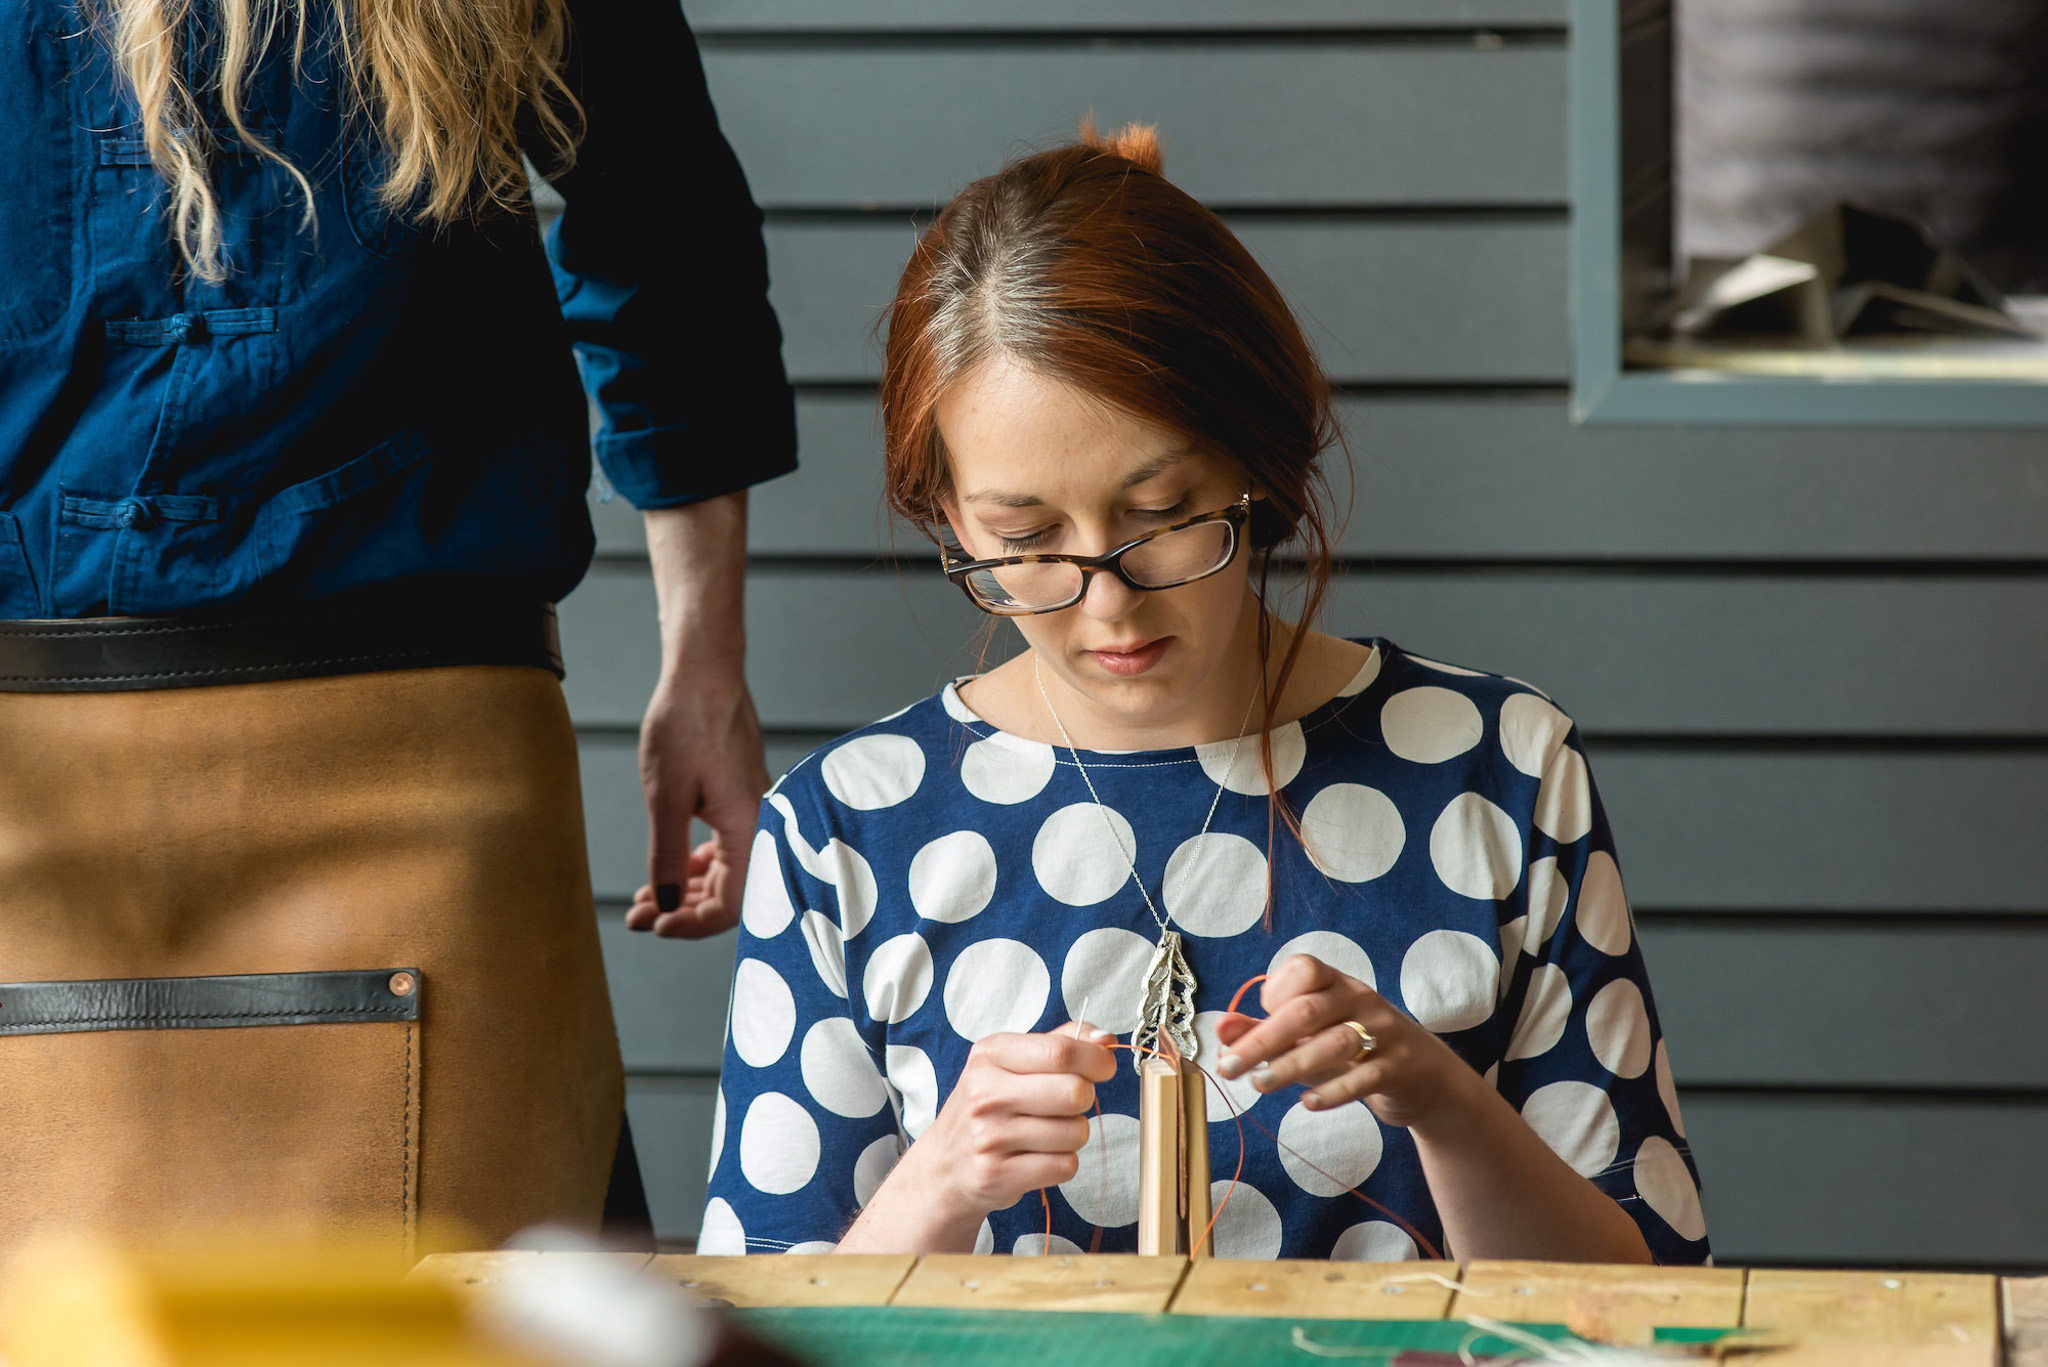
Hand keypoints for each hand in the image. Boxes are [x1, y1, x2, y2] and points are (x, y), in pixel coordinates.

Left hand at [624, 666, 768, 937]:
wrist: (704, 675)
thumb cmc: (686, 725)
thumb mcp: (665, 798)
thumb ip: (666, 857)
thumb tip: (665, 906)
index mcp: (750, 827)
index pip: (732, 904)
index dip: (693, 924)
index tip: (655, 926)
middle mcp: (761, 826)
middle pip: (730, 893)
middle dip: (683, 910)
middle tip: (638, 916)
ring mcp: (752, 814)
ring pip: (725, 874)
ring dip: (685, 890)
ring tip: (644, 897)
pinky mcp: (740, 803)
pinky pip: (724, 850)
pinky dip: (694, 866)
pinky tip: (666, 871)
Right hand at [909, 1024, 1117, 1219]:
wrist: (946, 1165)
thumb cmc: (990, 1106)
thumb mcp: (1012, 1061)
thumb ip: (1061, 1042)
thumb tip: (1105, 1039)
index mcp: (990, 1055)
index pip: (1061, 1051)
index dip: (1096, 1059)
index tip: (1104, 1067)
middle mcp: (985, 1093)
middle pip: (1074, 1092)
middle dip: (1083, 1099)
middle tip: (1065, 1104)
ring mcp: (989, 1136)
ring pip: (1076, 1132)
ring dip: (1072, 1135)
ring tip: (1044, 1134)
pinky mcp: (997, 1174)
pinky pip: (1065, 1166)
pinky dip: (1062, 1163)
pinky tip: (1037, 1157)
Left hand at [1214, 954, 1476, 1129]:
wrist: (1424, 1076)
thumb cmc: (1352, 1049)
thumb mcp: (1308, 1036)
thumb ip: (1264, 1030)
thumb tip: (1221, 1028)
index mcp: (1335, 983)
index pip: (1303, 970)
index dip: (1273, 993)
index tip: (1248, 1026)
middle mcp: (1359, 999)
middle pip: (1308, 1011)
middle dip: (1264, 1040)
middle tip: (1230, 1068)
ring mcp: (1383, 1031)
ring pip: (1335, 1042)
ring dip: (1292, 1065)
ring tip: (1260, 1085)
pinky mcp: (1399, 1067)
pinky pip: (1365, 1077)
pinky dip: (1333, 1090)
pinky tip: (1307, 1103)